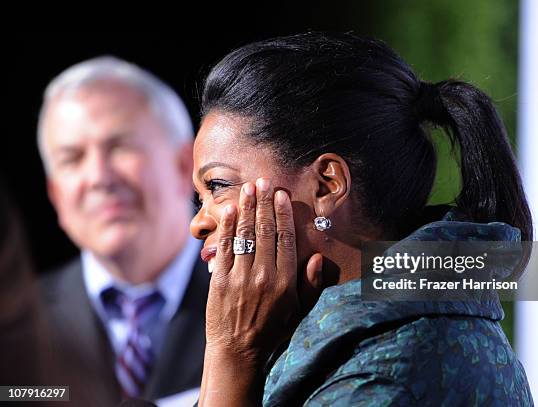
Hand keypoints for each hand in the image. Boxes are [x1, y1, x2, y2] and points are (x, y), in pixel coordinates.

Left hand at [205, 177, 322, 364]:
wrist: (238, 352)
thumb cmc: (272, 331)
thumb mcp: (300, 312)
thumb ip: (310, 284)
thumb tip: (316, 257)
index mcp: (285, 282)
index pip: (285, 239)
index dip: (283, 214)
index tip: (282, 195)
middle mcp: (263, 276)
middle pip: (265, 230)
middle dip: (264, 203)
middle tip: (264, 182)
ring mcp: (240, 277)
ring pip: (245, 234)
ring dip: (247, 208)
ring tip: (248, 188)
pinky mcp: (220, 280)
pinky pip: (225, 247)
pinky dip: (228, 226)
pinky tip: (231, 209)